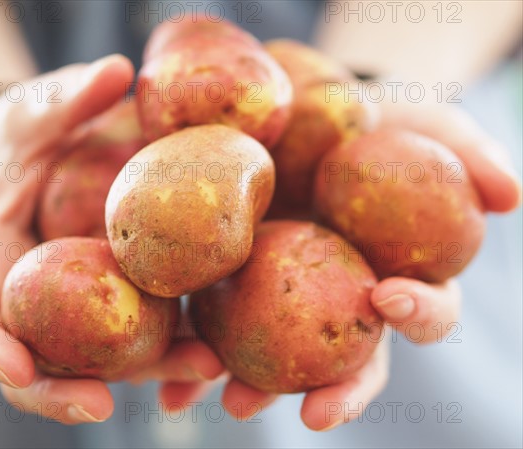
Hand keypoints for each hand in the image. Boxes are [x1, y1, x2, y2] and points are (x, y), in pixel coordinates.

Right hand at [0, 54, 223, 423]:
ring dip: (151, 372)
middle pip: (43, 357)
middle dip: (68, 389)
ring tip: (203, 370)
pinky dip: (177, 345)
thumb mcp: (33, 112)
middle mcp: (37, 295)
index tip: (12, 369)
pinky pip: (147, 327)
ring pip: (106, 355)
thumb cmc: (24, 136)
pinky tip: (221, 345)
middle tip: (106, 406)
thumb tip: (114, 71)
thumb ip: (64, 98)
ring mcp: (82, 302)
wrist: (45, 155)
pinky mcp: (123, 294)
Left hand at [219, 101, 520, 429]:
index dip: (417, 316)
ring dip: (256, 385)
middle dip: (332, 389)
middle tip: (310, 413)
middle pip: (346, 358)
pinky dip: (196, 355)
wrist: (309, 108)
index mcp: (395, 274)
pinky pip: (216, 324)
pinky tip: (171, 383)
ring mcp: (285, 297)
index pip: (420, 311)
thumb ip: (467, 156)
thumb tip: (515, 196)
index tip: (391, 301)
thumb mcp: (426, 126)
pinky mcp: (234, 283)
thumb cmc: (379, 122)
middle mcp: (341, 299)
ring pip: (276, 355)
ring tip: (228, 401)